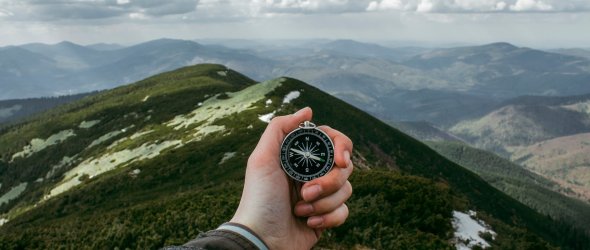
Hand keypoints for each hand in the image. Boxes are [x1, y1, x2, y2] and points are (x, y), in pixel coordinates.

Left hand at [230, 107, 353, 248]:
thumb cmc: (259, 199)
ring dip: (323, 202)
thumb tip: (308, 110)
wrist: (261, 239)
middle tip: (306, 191)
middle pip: (344, 167)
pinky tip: (309, 222)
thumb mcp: (262, 159)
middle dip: (328, 182)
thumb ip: (280, 128)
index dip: (342, 148)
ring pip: (347, 190)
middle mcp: (313, 173)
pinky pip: (344, 212)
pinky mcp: (326, 217)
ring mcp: (321, 196)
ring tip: (300, 209)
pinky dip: (328, 218)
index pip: (333, 142)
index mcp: (300, 157)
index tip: (340, 161)